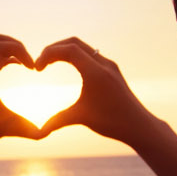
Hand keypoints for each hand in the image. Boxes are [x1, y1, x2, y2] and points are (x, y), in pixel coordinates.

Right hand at [35, 37, 160, 147]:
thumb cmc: (112, 122)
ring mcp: (109, 66)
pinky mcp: (112, 70)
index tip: (37, 69)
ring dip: (65, 50)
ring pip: (83, 47)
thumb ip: (57, 121)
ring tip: (50, 63)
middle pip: (74, 43)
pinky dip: (75, 56)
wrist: (139, 125)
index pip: (69, 50)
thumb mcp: (81, 118)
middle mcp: (104, 64)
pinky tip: (68, 67)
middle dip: (54, 49)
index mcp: (96, 72)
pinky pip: (90, 55)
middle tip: (40, 63)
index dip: (49, 54)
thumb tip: (38, 132)